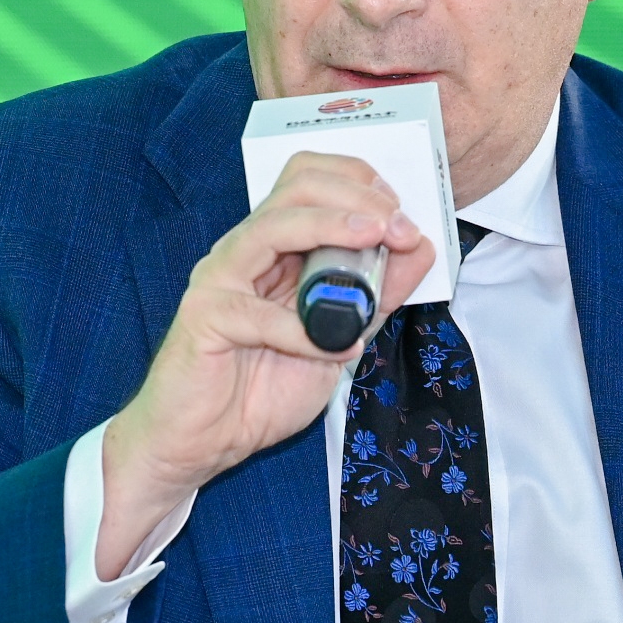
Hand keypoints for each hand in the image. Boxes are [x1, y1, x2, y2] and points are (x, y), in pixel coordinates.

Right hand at [96, 152, 437, 578]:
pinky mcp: (204, 317)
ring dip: (332, 227)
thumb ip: (377, 295)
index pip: (311, 180)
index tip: (404, 215)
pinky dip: (303, 330)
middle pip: (295, 187)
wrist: (203, 442)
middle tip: (396, 225)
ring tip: (375, 240)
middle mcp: (245, 251)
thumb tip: (419, 249)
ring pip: (272, 227)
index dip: (360, 184)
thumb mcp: (340, 338)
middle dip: (355, 196)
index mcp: (275, 248)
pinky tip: (334, 348)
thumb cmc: (260, 389)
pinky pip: (258, 313)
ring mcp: (220, 279)